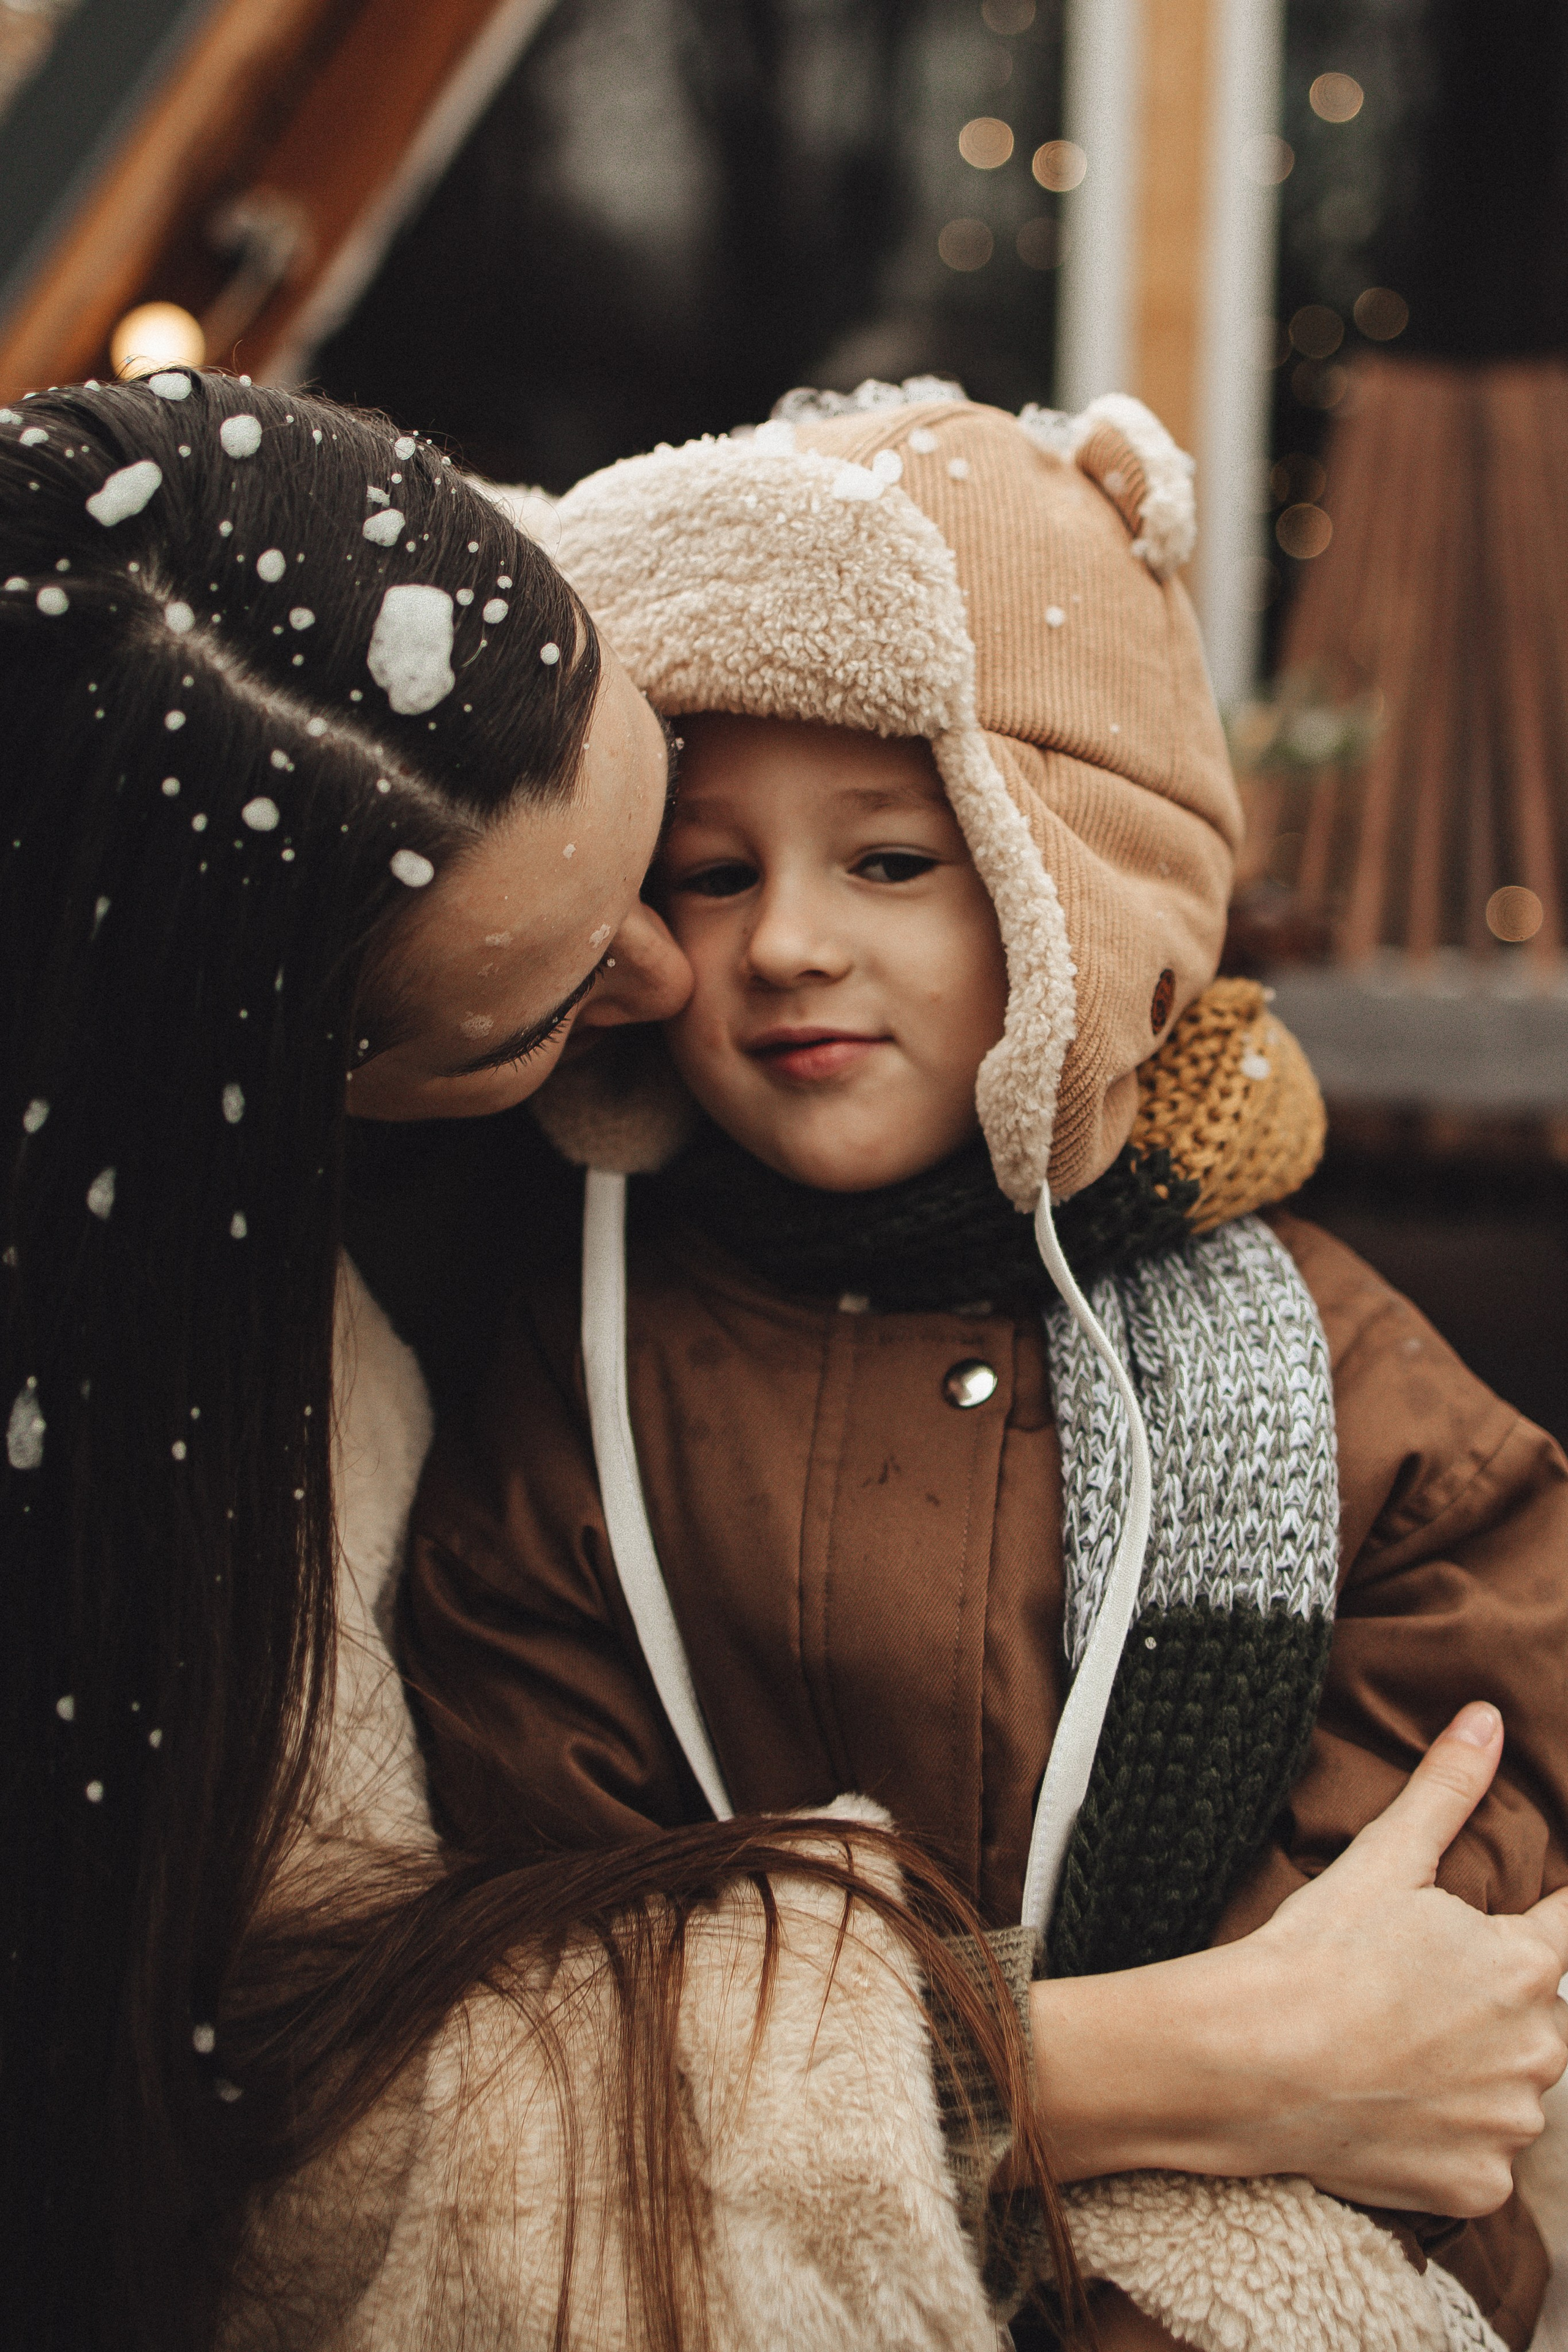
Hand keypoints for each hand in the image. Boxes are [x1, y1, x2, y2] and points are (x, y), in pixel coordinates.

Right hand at [1238, 1701, 1567, 2211]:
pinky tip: (1391, 2105)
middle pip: (1532, 2014)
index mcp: (1525, 1967)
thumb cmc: (1314, 1955)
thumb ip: (1447, 1789)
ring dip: (1469, 2069)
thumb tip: (1487, 1718)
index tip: (1501, 1932)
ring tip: (1392, 2047)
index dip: (1546, 1919)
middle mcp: (1538, 2050)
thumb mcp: (1384, 1860)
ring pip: (1509, 2086)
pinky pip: (1479, 2156)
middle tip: (1408, 1989)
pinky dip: (1445, 2135)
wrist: (1246, 2061)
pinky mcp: (1476, 2184)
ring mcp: (1508, 2125)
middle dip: (1485, 2000)